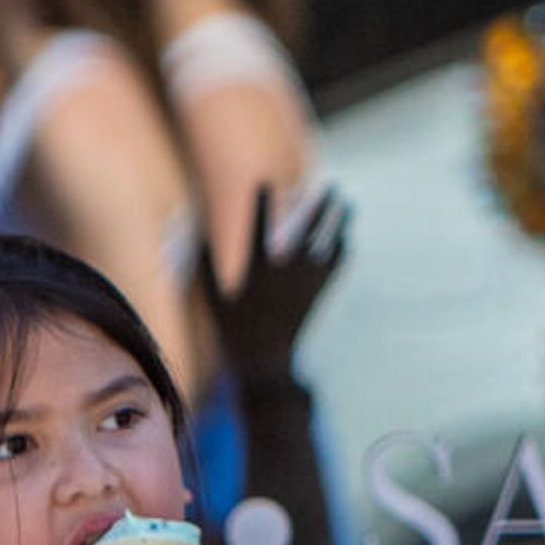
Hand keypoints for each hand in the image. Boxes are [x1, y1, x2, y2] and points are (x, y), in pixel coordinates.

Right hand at [194, 185, 347, 385]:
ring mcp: (305, 283)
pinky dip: (342, 249)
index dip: (261, 205)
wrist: (265, 361)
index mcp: (257, 271)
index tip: (264, 183)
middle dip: (320, 206)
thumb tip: (198, 234)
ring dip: (339, 222)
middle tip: (331, 186)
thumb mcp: (213, 297)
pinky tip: (345, 237)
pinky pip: (336, 266)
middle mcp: (286, 273)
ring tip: (347, 203)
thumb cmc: (235, 328)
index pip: (257, 229)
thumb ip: (206, 265)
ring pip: (329, 244)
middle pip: (308, 230)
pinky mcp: (317, 294)